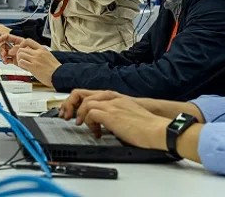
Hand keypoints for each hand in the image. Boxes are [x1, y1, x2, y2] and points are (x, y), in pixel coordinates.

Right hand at [0, 34, 38, 64]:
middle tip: (3, 53)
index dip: (1, 38)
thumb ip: (17, 48)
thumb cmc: (35, 54)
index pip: (8, 37)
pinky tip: (6, 61)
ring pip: (4, 52)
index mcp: (18, 41)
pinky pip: (6, 59)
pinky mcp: (13, 60)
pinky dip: (4, 60)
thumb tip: (10, 50)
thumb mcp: (27, 48)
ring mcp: (13, 53)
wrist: (37, 64)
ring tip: (4, 58)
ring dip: (2, 55)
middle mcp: (15, 47)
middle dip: (1, 49)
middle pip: (4, 45)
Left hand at [15, 44, 60, 86]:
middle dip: (19, 54)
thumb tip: (32, 54)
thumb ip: (40, 54)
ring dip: (19, 60)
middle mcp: (38, 53)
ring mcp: (35, 59)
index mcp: (42, 49)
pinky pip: (21, 62)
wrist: (59, 75)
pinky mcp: (33, 67)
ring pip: (20, 54)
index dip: (22, 44)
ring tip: (23, 64)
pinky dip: (20, 65)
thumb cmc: (55, 69)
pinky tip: (25, 68)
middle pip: (21, 48)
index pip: (28, 41)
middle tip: (21, 59)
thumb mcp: (48, 56)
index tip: (21, 48)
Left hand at [60, 90, 198, 123]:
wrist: (157, 129)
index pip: (89, 93)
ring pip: (84, 103)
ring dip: (80, 115)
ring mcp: (111, 105)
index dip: (76, 101)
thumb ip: (115, 114)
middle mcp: (111, 98)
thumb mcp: (128, 114)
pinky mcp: (111, 114)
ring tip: (82, 125)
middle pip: (81, 93)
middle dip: (70, 104)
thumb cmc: (147, 126)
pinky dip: (88, 123)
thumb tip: (105, 124)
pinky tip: (95, 131)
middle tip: (67, 116)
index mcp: (115, 97)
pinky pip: (90, 114)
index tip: (72, 112)